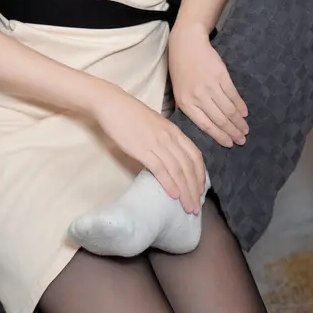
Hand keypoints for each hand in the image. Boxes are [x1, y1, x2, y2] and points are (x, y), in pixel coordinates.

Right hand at [93, 86, 206, 213]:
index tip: (200, 191)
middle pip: (188, 166)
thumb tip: (171, 158)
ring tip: (187, 207)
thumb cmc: (131, 114)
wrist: (112, 104)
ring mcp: (156, 143)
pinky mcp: (142, 149)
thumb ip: (166, 139)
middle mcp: (169, 137)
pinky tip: (173, 195)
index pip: (195, 155)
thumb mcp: (156, 124)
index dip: (200, 175)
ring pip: (177, 170)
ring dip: (185, 191)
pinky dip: (169, 183)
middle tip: (196, 208)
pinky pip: (160, 168)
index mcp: (174, 130)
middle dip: (194, 189)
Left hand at [168, 21, 248, 147]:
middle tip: (242, 140)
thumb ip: (189, 108)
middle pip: (219, 119)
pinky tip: (245, 113)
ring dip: (239, 121)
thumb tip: (202, 125)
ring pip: (228, 109)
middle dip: (233, 132)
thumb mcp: (178, 91)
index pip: (205, 125)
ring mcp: (210, 86)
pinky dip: (240, 105)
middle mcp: (198, 96)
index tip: (229, 144)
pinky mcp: (221, 76)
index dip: (219, 136)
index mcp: (186, 103)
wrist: (187, 45)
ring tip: (245, 129)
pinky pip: (233, 95)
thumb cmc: (181, 69)